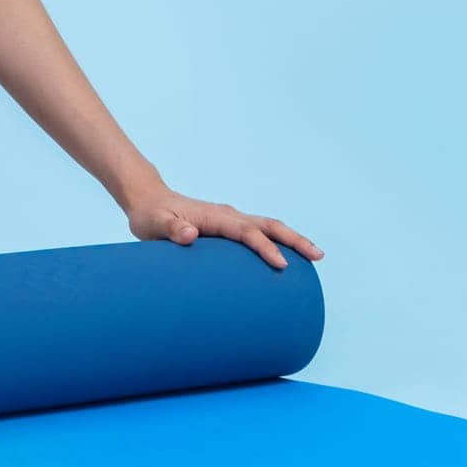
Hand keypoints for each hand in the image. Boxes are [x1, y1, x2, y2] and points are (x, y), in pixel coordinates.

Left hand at [126, 189, 323, 270]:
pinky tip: (285, 259)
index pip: (246, 232)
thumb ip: (170, 228)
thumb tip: (190, 233)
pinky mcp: (228, 227)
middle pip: (268, 225)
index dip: (265, 248)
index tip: (282, 265)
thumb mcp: (154, 224)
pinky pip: (258, 233)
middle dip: (294, 239)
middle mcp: (227, 215)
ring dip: (291, 239)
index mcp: (215, 216)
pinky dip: (277, 242)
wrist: (148, 201)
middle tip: (318, 256)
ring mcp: (230, 220)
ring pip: (267, 227)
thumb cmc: (150, 216)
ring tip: (315, 257)